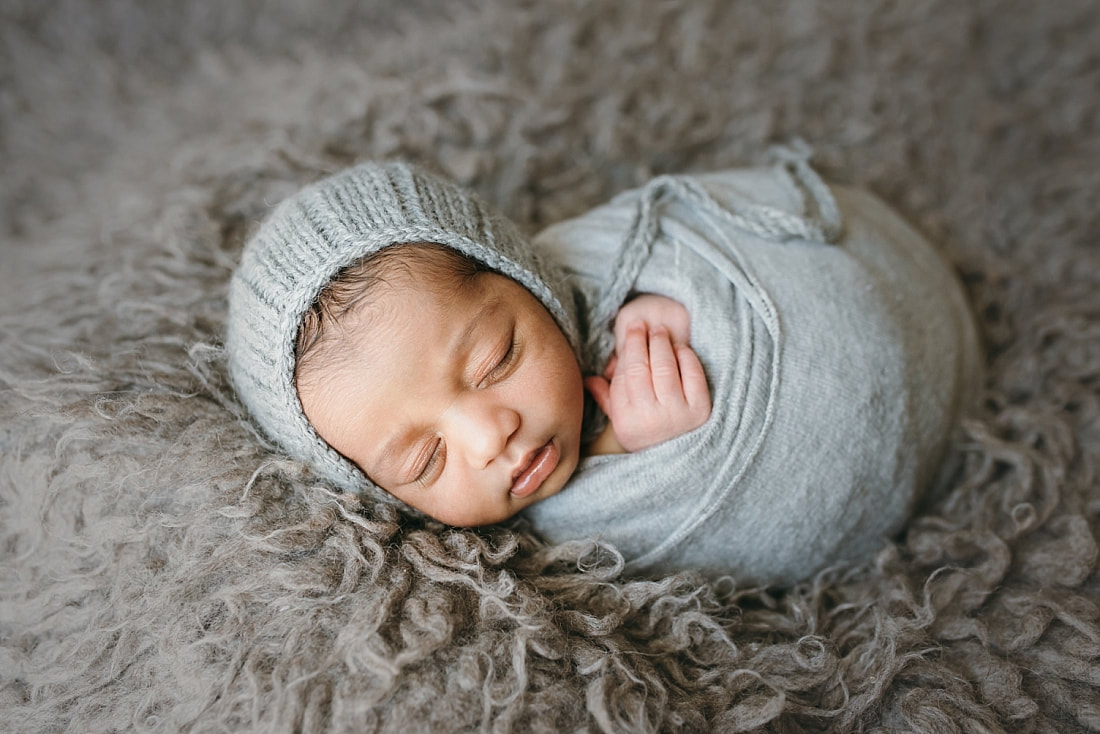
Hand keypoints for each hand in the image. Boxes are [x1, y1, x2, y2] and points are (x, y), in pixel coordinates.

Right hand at [584, 320, 710, 452]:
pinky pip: (692, 374)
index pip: (625, 375)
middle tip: (643, 326)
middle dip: (642, 341)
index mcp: (626, 420)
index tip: (631, 332)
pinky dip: (685, 356)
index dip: (629, 349)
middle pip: (642, 368)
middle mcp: (650, 418)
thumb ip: (606, 398)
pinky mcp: (700, 410)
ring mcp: (677, 414)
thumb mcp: (622, 421)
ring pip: (666, 367)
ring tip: (659, 331)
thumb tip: (588, 378)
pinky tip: (679, 348)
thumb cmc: (646, 435)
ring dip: (661, 343)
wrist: (679, 462)